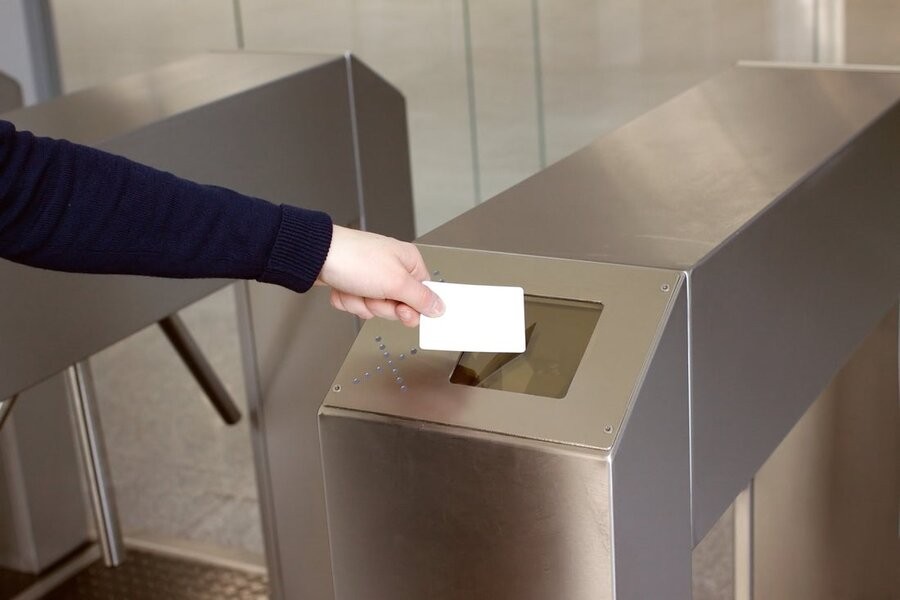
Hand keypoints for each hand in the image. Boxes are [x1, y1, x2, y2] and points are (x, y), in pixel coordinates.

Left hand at [317, 225, 443, 326]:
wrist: (316, 256)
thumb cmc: (354, 258)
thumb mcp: (396, 282)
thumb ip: (421, 298)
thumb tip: (440, 307)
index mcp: (409, 262)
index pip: (423, 295)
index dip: (413, 308)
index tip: (403, 310)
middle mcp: (392, 268)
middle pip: (398, 306)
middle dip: (381, 305)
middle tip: (374, 293)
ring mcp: (371, 276)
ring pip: (375, 308)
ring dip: (361, 303)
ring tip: (355, 287)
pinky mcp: (353, 284)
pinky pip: (356, 305)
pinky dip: (348, 301)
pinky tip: (343, 287)